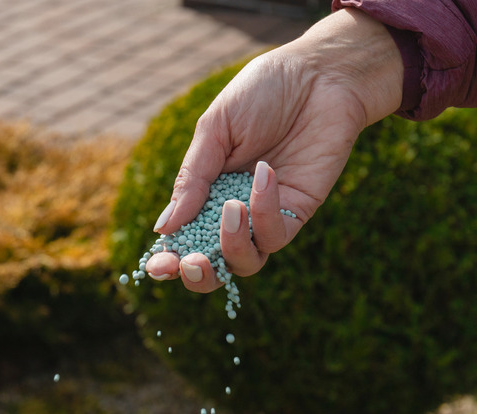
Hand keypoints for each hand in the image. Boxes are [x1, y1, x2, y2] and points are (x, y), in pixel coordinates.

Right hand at [147, 8, 402, 291]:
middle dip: (199, 274)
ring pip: (246, 262)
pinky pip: (276, 234)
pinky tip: (264, 173)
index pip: (183, 237)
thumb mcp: (215, 129)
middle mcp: (234, 210)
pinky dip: (265, 211)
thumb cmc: (262, 93)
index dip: (169, 258)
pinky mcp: (299, 212)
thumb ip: (192, 179)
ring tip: (231, 208)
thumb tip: (163, 228)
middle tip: (190, 262)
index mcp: (205, 191)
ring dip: (232, 245)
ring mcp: (266, 215)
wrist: (318, 75)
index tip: (158, 266)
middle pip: (214, 264)